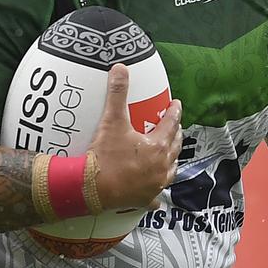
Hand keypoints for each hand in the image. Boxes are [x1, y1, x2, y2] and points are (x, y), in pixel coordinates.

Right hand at [89, 63, 182, 210]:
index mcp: (157, 146)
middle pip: (174, 147)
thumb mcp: (112, 120)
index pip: (171, 124)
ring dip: (171, 161)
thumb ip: (118, 93)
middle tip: (174, 127)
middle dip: (175, 135)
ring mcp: (154, 184)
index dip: (174, 112)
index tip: (176, 105)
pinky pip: (154, 197)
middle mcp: (161, 166)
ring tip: (169, 155)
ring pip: (170, 171)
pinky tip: (155, 196)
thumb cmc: (105, 155)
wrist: (92, 186)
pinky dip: (155, 194)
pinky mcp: (144, 199)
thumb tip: (120, 69)